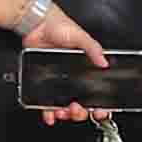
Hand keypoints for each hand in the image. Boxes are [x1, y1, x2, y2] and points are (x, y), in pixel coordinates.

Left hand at [25, 0, 121, 123]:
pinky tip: (50, 116)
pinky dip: (49, 112)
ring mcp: (59, 82)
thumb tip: (105, 62)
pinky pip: (47, 103)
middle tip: (78, 109)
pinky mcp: (44, 83)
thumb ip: (93, 48)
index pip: (98, 90)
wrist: (36, 25)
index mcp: (86, 67)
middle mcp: (74, 77)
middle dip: (82, 112)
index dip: (101, 104)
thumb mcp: (80, 36)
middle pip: (82, 103)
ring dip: (66, 113)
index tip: (101, 111)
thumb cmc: (58, 26)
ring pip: (66, 105)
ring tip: (64, 112)